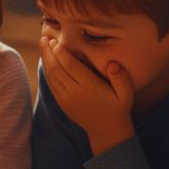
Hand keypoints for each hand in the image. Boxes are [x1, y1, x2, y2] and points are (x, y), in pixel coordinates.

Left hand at [41, 36, 134, 154]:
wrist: (106, 131)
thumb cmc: (118, 108)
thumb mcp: (125, 94)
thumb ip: (120, 78)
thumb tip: (113, 64)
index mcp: (89, 87)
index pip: (71, 67)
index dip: (61, 53)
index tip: (55, 41)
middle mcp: (75, 92)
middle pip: (57, 69)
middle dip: (49, 52)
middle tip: (44, 38)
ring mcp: (66, 98)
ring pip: (51, 76)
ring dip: (45, 59)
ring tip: (42, 45)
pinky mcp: (61, 102)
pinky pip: (51, 84)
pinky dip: (46, 71)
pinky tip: (46, 60)